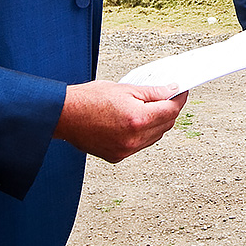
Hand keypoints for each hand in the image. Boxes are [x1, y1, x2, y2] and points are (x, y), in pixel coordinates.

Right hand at [54, 80, 187, 162]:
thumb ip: (152, 92)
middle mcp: (134, 139)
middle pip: (166, 125)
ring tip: (150, 108)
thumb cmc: (89, 99)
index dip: (179, 99)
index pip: (171, 110)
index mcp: (138, 119)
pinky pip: (140, 145)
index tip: (181, 91)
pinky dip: (143, 134)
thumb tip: (171, 90)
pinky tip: (136, 121)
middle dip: (169, 110)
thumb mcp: (125, 89)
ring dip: (157, 123)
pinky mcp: (117, 156)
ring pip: (155, 137)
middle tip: (167, 96)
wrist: (64, 115)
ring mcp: (126, 150)